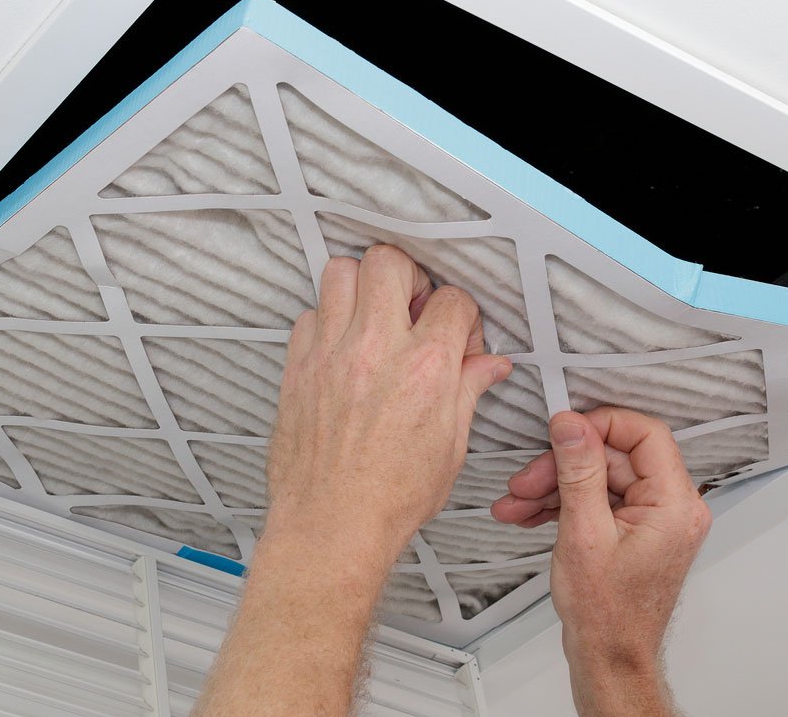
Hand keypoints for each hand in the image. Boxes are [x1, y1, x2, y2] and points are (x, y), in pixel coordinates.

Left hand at [265, 246, 511, 566]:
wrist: (331, 525)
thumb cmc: (390, 497)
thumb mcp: (450, 446)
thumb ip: (468, 390)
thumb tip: (489, 365)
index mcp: (426, 368)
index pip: (452, 299)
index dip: (460, 315)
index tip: (455, 336)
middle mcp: (377, 348)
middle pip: (389, 262)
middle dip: (407, 278)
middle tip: (410, 309)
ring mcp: (332, 353)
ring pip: (340, 271)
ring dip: (360, 287)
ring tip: (371, 319)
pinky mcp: (298, 366)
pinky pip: (309, 314)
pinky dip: (326, 321)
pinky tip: (340, 349)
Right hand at [491, 408, 710, 715]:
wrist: (608, 657)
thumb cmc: (607, 613)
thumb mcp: (583, 532)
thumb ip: (578, 471)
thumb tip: (571, 424)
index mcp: (674, 504)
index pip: (645, 434)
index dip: (600, 425)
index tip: (563, 430)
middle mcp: (671, 508)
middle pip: (613, 458)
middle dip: (561, 467)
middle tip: (525, 481)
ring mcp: (653, 519)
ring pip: (599, 479)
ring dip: (553, 487)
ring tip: (516, 503)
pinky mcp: (633, 529)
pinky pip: (598, 500)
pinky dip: (563, 504)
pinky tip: (529, 513)